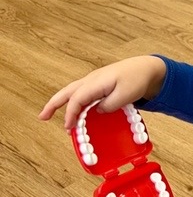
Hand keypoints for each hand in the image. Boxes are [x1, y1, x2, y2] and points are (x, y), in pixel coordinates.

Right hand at [38, 56, 166, 129]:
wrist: (146, 68)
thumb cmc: (137, 80)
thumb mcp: (126, 95)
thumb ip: (110, 105)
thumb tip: (97, 111)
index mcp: (97, 82)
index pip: (77, 99)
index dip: (71, 114)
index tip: (69, 127)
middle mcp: (91, 80)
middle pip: (67, 92)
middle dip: (53, 105)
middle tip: (42, 117)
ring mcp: (94, 81)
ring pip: (72, 92)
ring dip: (61, 104)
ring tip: (50, 116)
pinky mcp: (99, 85)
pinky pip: (81, 94)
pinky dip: (74, 103)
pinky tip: (74, 112)